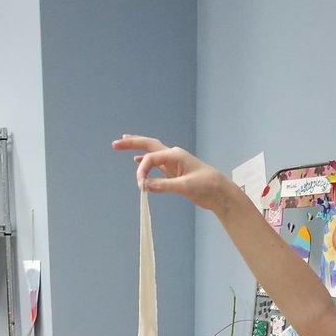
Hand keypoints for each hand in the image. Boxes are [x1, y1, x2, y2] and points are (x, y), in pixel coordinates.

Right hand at [112, 135, 237, 213]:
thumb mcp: (185, 186)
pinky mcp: (174, 173)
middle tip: (115, 143)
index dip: (142, 171)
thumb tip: (144, 186)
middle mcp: (173, 156)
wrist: (220, 192)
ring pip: (151, 152)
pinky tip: (137, 162)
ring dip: (137, 148)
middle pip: (148, 145)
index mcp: (175, 155)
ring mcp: (173, 163)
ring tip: (123, 144)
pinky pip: (155, 164)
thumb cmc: (207, 186)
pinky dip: (145, 162)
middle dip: (132, 143)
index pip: (150, 158)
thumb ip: (164, 185)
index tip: (141, 186)